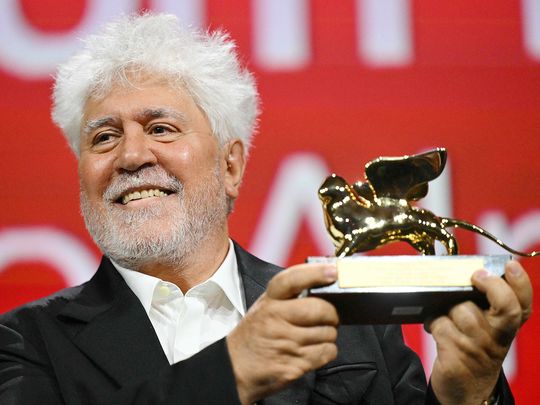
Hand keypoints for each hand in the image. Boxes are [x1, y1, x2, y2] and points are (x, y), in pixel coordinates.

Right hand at [226, 263, 338, 404]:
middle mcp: (276, 319)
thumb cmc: (254, 335)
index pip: (292, 279)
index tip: (333, 272)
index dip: (315, 273)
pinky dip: (327, 351)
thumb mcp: (264, 308)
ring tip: (317, 335)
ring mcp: (285, 343)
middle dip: (332, 314)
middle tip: (330, 316)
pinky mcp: (293, 365)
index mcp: (269, 301)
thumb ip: (289, 298)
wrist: (234, 369)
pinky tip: (315, 350)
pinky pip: (326, 353)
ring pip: (327, 333)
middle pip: (319, 309)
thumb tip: (323, 287)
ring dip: (329, 335)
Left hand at [428, 260, 532, 404]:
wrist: (465, 391)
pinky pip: (440, 326)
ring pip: (462, 311)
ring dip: (447, 308)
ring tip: (445, 314)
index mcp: (507, 328)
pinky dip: (433, 322)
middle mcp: (498, 338)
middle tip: (477, 275)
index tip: (510, 266)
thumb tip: (464, 269)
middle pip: (506, 308)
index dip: (521, 283)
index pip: (523, 304)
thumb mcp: (486, 329)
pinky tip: (434, 327)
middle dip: (493, 286)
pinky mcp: (456, 358)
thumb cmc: (473, 348)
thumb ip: (483, 303)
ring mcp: (478, 349)